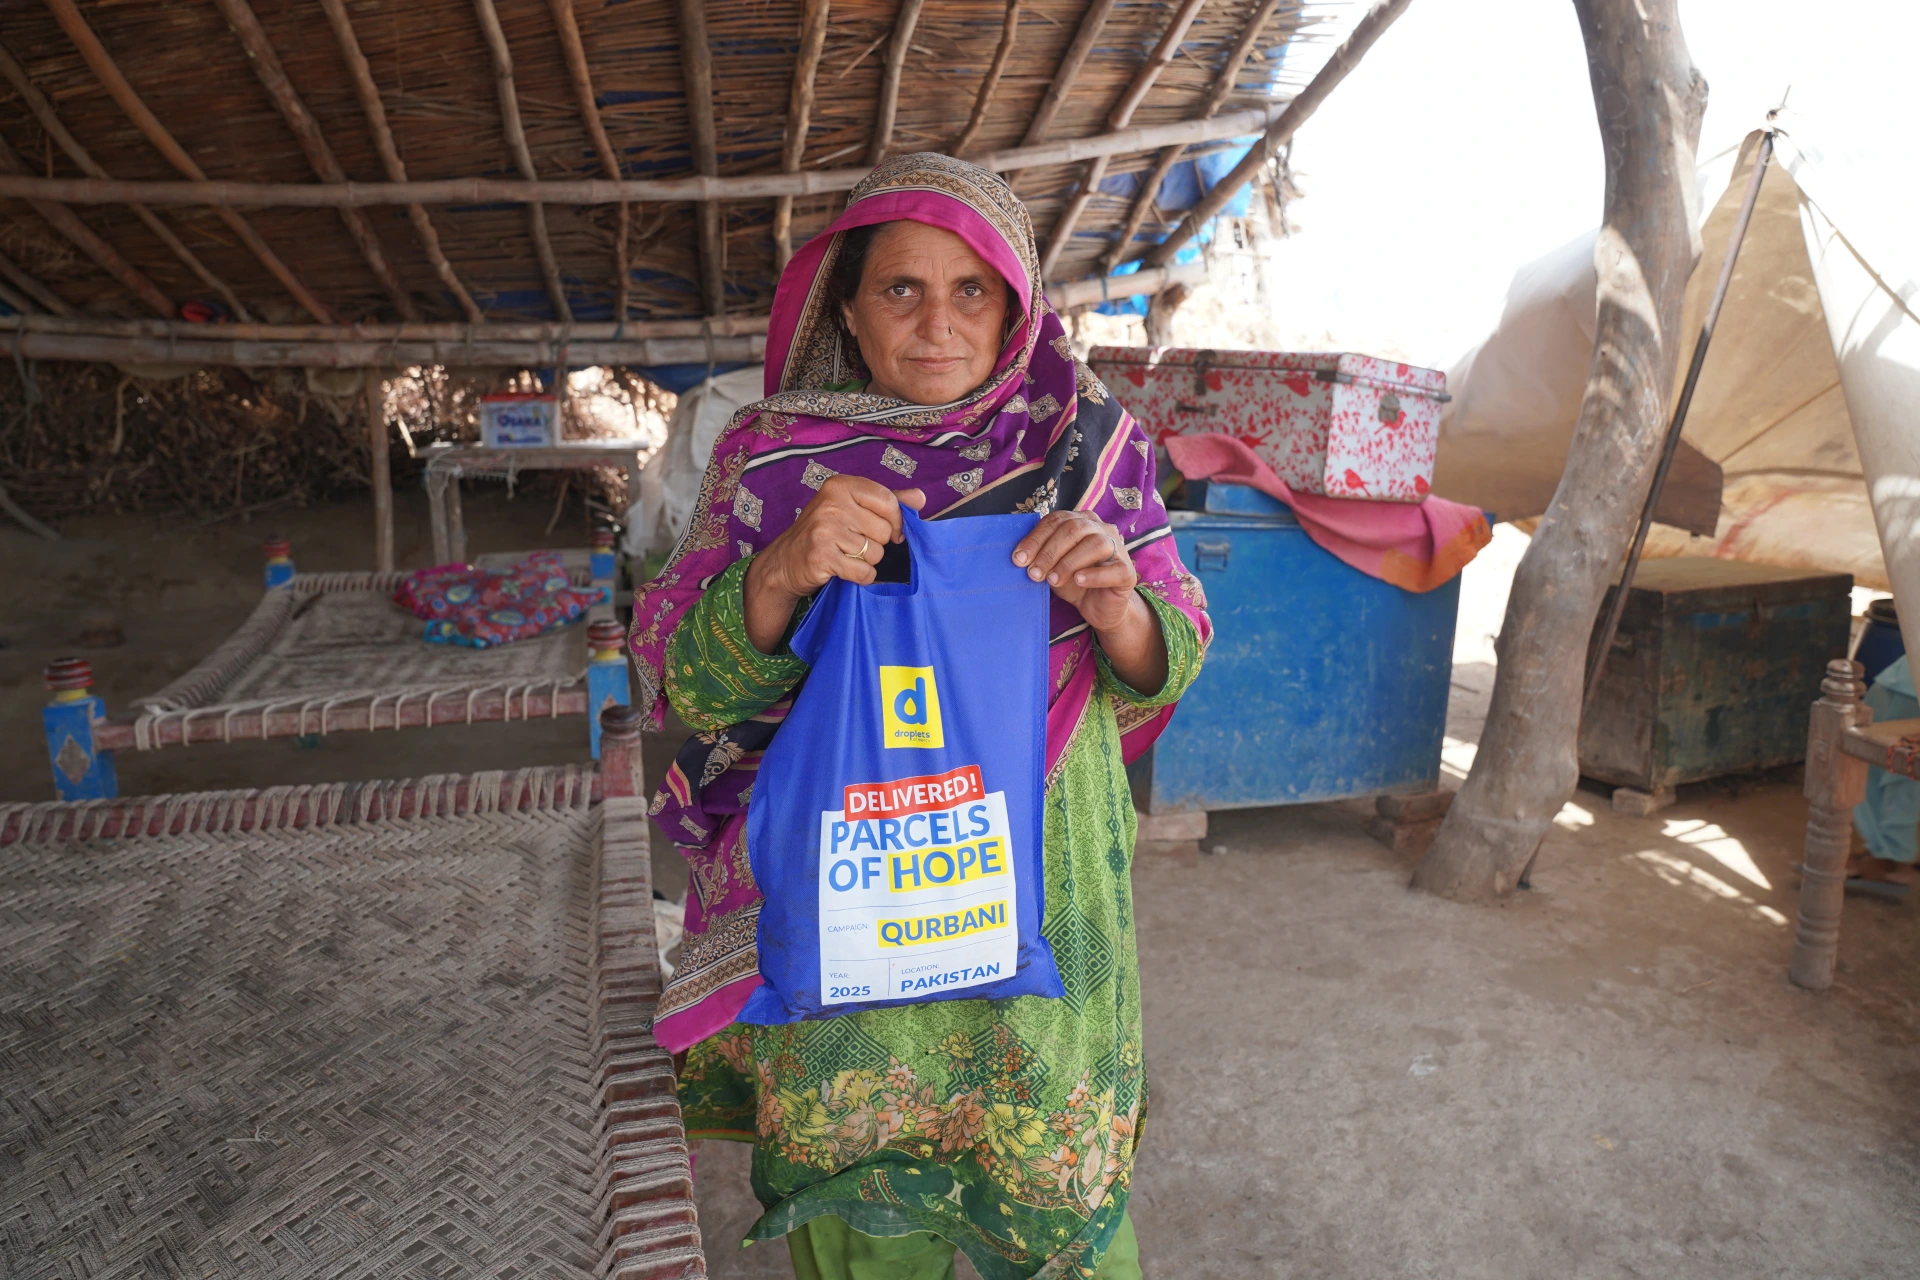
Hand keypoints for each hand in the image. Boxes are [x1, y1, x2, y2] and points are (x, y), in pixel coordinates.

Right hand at [743, 476, 924, 652]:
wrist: (784, 562)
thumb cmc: (824, 533)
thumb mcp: (852, 509)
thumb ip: (887, 502)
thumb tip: (920, 498)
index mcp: (841, 485)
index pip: (889, 501)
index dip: (896, 521)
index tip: (889, 531)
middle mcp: (831, 503)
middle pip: (884, 530)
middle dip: (876, 543)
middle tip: (853, 544)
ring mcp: (824, 530)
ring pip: (875, 553)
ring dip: (866, 561)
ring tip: (845, 555)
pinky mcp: (821, 557)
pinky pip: (863, 572)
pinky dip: (860, 576)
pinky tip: (843, 569)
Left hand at [1012, 509, 1137, 631]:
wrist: (1098, 608)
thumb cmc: (1073, 582)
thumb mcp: (1052, 567)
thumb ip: (1040, 557)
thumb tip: (1018, 557)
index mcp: (1081, 521)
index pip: (1056, 520)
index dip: (1036, 538)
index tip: (1018, 558)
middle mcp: (1101, 529)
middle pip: (1074, 529)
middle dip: (1049, 551)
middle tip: (1033, 573)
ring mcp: (1118, 549)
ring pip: (1096, 544)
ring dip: (1069, 562)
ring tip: (1052, 580)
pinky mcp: (1127, 572)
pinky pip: (1113, 569)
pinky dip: (1094, 574)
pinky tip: (1078, 580)